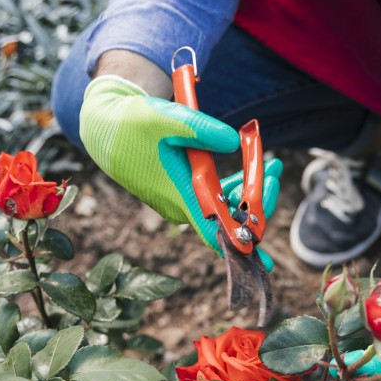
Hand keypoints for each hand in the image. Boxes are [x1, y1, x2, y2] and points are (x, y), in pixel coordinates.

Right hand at [78, 75, 281, 269]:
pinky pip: (214, 199)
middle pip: (228, 218)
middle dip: (258, 200)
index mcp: (179, 195)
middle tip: (275, 170)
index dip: (241, 247)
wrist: (105, 128)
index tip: (264, 262)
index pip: (214, 231)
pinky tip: (248, 169)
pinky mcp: (181, 193)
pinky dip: (233, 187)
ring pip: (223, 208)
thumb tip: (234, 141)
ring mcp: (181, 201)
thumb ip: (201, 129)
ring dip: (248, 191)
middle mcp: (181, 206)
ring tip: (272, 164)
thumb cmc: (132, 124)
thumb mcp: (166, 118)